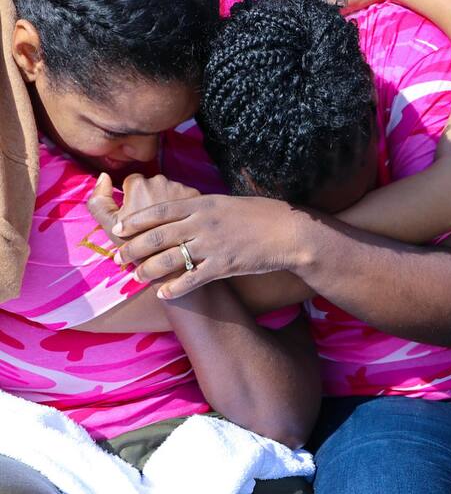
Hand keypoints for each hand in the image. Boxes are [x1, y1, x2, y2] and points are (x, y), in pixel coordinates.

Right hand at [87, 173, 199, 245]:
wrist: (174, 266)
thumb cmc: (139, 249)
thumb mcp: (110, 227)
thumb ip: (98, 201)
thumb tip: (103, 177)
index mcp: (139, 185)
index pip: (131, 183)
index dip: (132, 201)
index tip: (136, 218)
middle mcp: (161, 181)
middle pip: (151, 186)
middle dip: (149, 201)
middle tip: (151, 225)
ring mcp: (180, 188)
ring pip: (169, 190)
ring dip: (166, 204)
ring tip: (165, 227)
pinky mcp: (197, 198)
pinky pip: (185, 197)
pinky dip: (182, 209)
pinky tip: (179, 226)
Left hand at [110, 194, 297, 298]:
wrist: (286, 230)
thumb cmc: (257, 214)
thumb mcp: (224, 203)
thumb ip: (199, 208)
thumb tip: (178, 212)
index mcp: (201, 204)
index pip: (160, 210)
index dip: (135, 220)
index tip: (118, 228)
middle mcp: (202, 223)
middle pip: (157, 236)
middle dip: (133, 248)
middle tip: (117, 257)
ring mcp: (212, 245)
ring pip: (170, 259)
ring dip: (148, 270)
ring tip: (135, 277)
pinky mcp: (223, 265)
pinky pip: (192, 279)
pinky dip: (175, 288)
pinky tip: (163, 294)